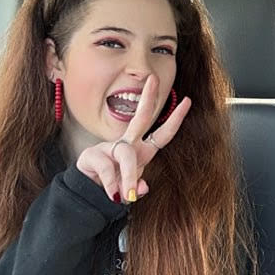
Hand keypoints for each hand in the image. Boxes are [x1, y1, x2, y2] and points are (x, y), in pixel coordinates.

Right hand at [75, 75, 190, 202]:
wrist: (87, 195)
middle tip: (153, 79)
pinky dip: (111, 184)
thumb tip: (142, 188)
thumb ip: (138, 187)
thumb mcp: (131, 188)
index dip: (176, 119)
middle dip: (148, 98)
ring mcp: (110, 148)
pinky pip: (107, 168)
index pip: (163, 133)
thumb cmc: (114, 186)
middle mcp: (128, 145)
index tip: (188, 100)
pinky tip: (112, 193)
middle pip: (141, 118)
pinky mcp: (93, 155)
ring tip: (127, 194)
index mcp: (142, 151)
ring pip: (126, 155)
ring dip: (129, 176)